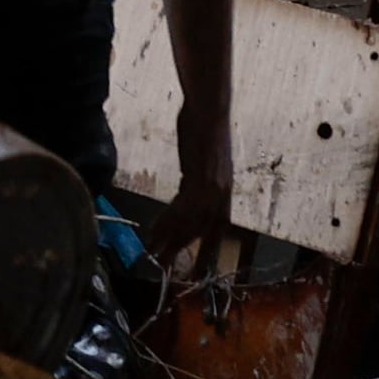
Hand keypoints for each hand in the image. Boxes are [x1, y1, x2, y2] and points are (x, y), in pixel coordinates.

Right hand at [155, 109, 235, 258]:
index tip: (197, 271)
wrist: (209, 107)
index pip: (217, 228)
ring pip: (190, 223)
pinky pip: (181, 208)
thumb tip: (188, 189)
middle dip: (183, 251)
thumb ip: (199, 177)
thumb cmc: (205, 126)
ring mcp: (212, 187)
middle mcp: (222, 193)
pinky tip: (154, 230)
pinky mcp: (199, 178)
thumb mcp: (206, 158)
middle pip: (201, 231)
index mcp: (225, 190)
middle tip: (165, 268)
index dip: (208, 250)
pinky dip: (166, 221)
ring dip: (169, 239)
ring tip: (153, 253)